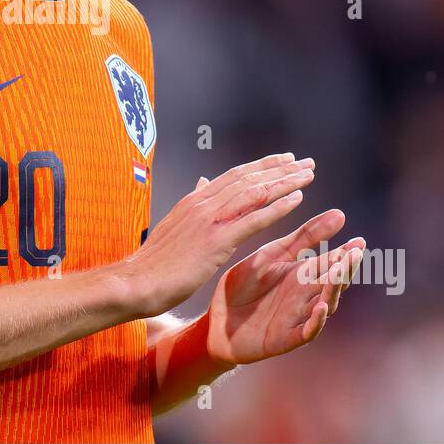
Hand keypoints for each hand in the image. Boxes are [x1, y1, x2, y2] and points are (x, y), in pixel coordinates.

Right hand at [121, 154, 315, 317]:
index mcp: (194, 200)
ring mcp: (210, 219)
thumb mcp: (173, 224)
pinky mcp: (216, 240)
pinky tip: (298, 199)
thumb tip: (202, 181)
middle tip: (306, 162)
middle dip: (279, 169)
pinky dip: (278, 206)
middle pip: (249, 178)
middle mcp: (203, 202)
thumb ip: (192, 203)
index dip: (262, 166)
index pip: (234, 175)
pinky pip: (254, 219)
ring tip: (308, 175)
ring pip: (255, 193)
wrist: (136, 282)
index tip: (284, 160)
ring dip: (285, 182)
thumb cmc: (155, 262)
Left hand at [199, 176, 365, 365]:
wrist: (216, 321)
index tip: (359, 240)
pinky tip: (321, 306)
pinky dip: (317, 320)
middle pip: (333, 283)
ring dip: (334, 291)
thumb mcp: (272, 257)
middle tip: (356, 253)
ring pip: (326, 305)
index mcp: (302, 275)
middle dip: (345, 269)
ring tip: (340, 274)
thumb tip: (335, 212)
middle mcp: (306, 296)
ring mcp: (299, 317)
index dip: (345, 253)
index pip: (330, 262)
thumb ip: (301, 238)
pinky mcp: (287, 338)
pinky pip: (308, 331)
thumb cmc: (244, 288)